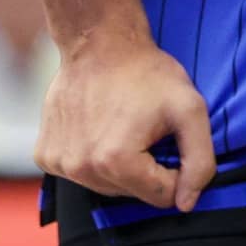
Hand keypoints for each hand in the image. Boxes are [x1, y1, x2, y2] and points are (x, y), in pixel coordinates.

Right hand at [35, 25, 216, 211]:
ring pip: (106, 186)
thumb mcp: (190, 108)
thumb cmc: (146, 73)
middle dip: (144, 166)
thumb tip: (186, 203)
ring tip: (118, 125)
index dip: (174, 167)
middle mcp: (82, 169)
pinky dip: (91, 158)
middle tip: (142, 127)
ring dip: (118, 164)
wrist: (97, 41)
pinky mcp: (45, 155)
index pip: (164, 196)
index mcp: (117, 162)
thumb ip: (200, 161)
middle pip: (132, 193)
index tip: (165, 136)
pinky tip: (95, 127)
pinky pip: (80, 174)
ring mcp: (59, 164)